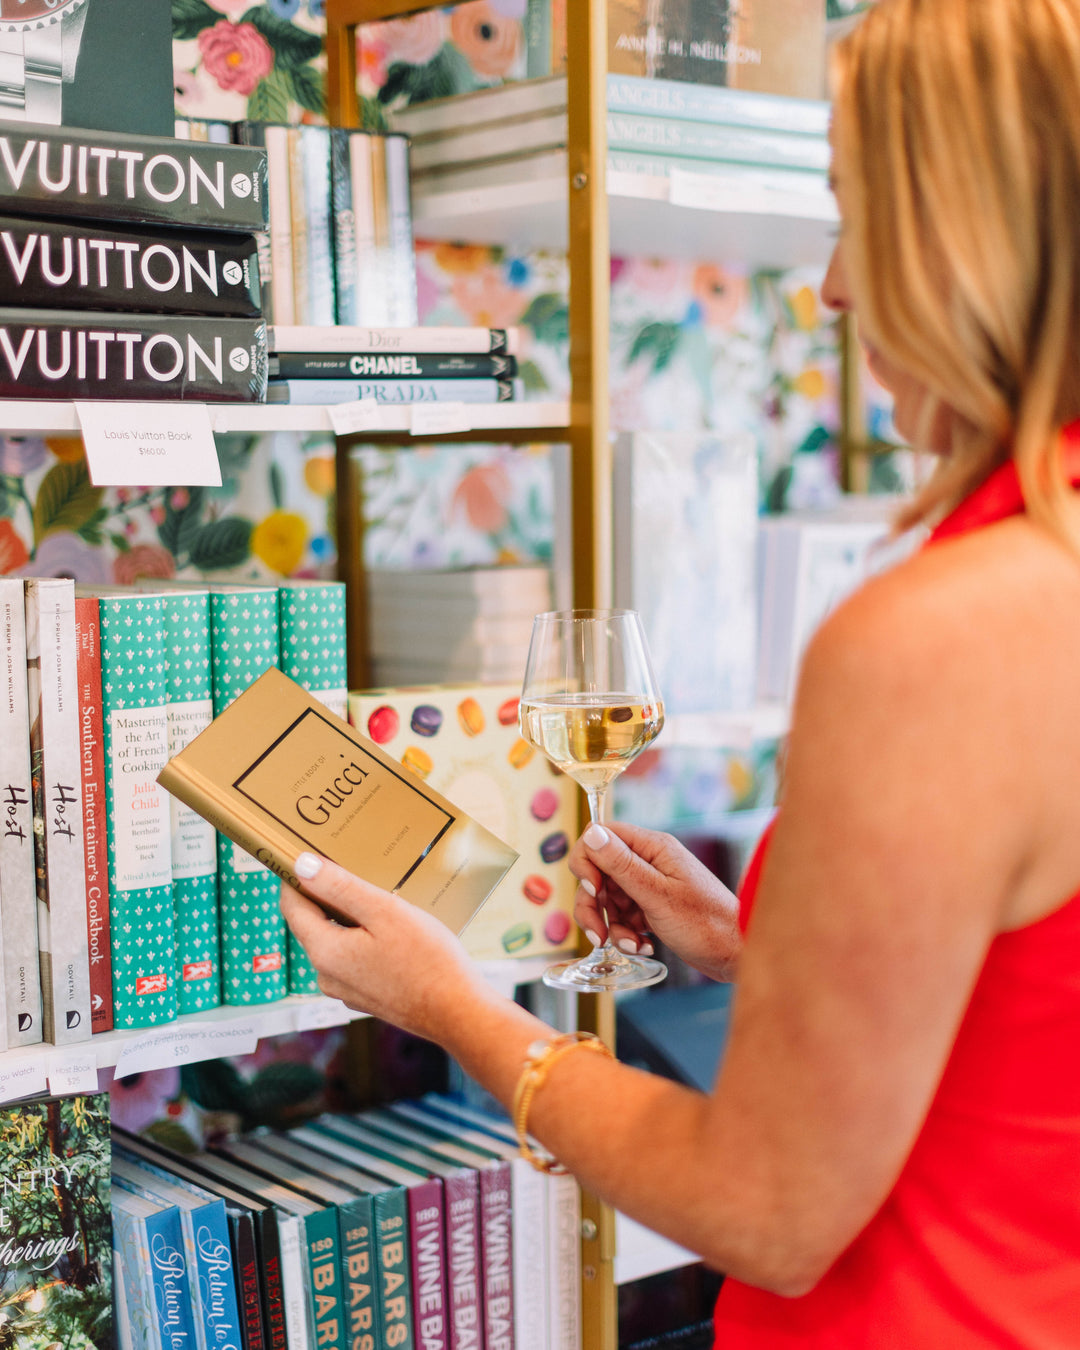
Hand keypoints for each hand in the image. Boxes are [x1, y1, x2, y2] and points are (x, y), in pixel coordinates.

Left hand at [279, 853, 491, 1042]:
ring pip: (333, 941)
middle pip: (311, 924)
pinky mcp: (365, 997)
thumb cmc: (427, 960)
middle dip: (323, 895)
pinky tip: (389, 932)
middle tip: (346, 866)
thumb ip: (340, 888)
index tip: (304, 852)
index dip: (294, 877)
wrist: (457, 1013)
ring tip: (374, 897)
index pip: (291, 906)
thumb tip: (301, 865)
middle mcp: (326, 975)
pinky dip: (360, 939)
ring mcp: (345, 990)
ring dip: (345, 918)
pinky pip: (351, 959)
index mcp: (324, 952)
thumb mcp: (385, 912)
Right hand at [569, 822, 741, 980]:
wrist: (735, 954)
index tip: (592, 890)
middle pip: (598, 871)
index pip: (601, 836)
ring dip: (611, 925)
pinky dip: (624, 933)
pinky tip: (641, 946)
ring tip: (630, 945)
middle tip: (599, 933)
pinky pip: (622, 915)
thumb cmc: (707, 924)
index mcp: (653, 847)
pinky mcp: (652, 906)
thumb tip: (591, 833)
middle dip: (593, 904)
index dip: (587, 861)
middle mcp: (649, 861)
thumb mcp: (658, 895)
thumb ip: (622, 865)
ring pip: (607, 897)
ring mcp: (650, 884)